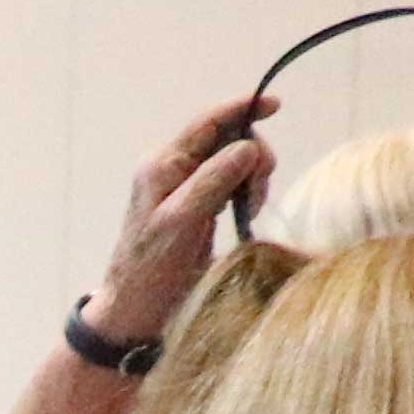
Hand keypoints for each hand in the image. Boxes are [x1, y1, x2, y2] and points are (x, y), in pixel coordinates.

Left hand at [85, 95, 275, 352]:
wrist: (138, 307)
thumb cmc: (151, 266)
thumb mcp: (181, 221)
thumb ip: (213, 180)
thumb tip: (247, 146)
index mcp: (163, 164)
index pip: (207, 122)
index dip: (241, 109)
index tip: (275, 106)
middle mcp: (174, 170)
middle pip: (228, 139)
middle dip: (252, 155)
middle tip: (258, 187)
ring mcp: (187, 188)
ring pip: (234, 162)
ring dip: (252, 177)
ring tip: (250, 207)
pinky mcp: (199, 206)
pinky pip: (232, 184)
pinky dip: (246, 192)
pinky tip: (245, 212)